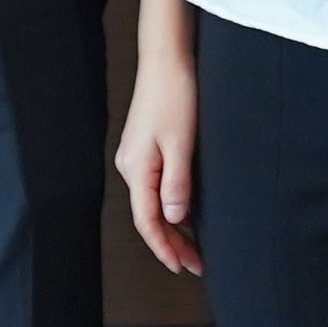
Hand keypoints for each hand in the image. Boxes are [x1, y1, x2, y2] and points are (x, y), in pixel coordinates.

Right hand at [115, 44, 201, 274]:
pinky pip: (156, 187)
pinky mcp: (146, 148)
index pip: (146, 221)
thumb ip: (176, 182)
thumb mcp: (181, 143)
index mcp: (135, 168)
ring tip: (196, 248)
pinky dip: (172, 206)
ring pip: (152, 203)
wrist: (166, 59)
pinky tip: (188, 215)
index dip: (163, 247)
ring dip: (173, 226)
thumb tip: (174, 218)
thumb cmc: (176, 95)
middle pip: (149, 216)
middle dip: (172, 243)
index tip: (181, 267)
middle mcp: (130, 167)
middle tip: (197, 264)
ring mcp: (136, 157)